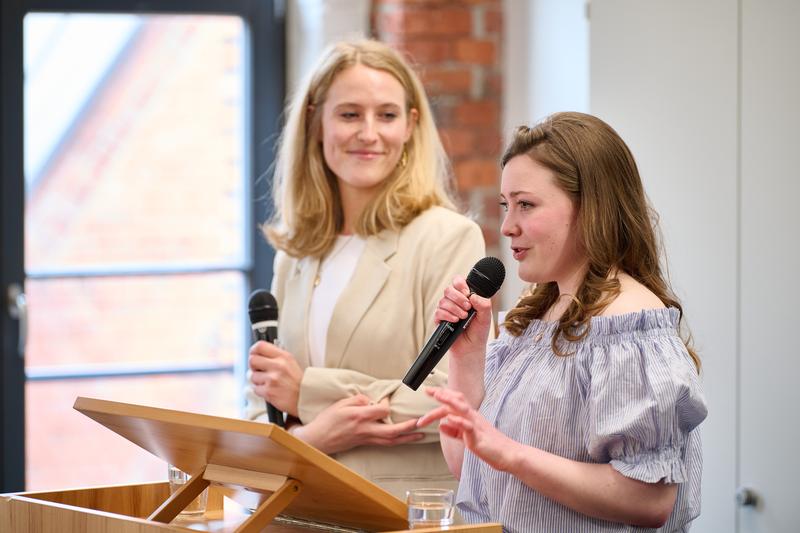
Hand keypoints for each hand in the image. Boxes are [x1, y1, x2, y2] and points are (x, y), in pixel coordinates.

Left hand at [248, 340, 302, 416]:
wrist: (305, 397)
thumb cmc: (298, 381)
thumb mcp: (290, 362)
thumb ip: (275, 356)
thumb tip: (258, 354)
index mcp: (283, 356)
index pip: (260, 346)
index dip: (253, 350)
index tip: (253, 355)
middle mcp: (278, 366)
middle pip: (252, 360)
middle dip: (254, 366)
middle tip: (259, 370)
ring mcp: (272, 379)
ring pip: (252, 376)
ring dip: (258, 380)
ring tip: (269, 382)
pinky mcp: (268, 392)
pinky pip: (255, 389)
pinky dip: (260, 390)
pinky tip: (270, 390)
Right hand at [294, 394, 424, 454]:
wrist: (317, 440)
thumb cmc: (327, 420)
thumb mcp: (340, 404)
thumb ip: (358, 400)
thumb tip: (371, 400)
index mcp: (359, 417)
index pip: (382, 411)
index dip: (387, 404)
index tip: (387, 399)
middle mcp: (365, 430)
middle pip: (392, 431)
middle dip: (409, 427)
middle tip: (422, 422)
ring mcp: (366, 439)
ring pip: (391, 441)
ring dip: (407, 438)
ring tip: (420, 435)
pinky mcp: (365, 444)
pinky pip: (384, 444)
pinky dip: (397, 442)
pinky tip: (404, 440)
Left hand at [418, 387, 520, 471]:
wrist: (508, 455)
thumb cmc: (489, 446)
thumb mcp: (467, 437)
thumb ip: (455, 431)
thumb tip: (441, 425)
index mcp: (470, 417)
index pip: (455, 401)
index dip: (442, 394)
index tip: (429, 390)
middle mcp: (473, 417)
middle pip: (456, 401)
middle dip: (441, 395)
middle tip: (427, 391)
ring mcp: (476, 426)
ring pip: (462, 409)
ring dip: (448, 401)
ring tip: (437, 396)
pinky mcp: (479, 437)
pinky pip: (468, 427)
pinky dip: (458, 422)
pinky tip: (449, 419)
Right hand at [434, 275, 492, 359]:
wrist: (471, 348)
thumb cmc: (478, 331)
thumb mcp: (486, 317)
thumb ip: (483, 304)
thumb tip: (473, 296)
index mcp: (465, 297)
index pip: (458, 282)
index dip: (461, 285)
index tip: (467, 293)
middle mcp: (454, 301)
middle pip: (448, 289)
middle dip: (458, 298)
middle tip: (467, 307)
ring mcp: (446, 310)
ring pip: (443, 301)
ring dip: (455, 308)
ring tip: (463, 317)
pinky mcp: (440, 320)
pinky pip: (438, 312)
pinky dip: (448, 316)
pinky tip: (455, 321)